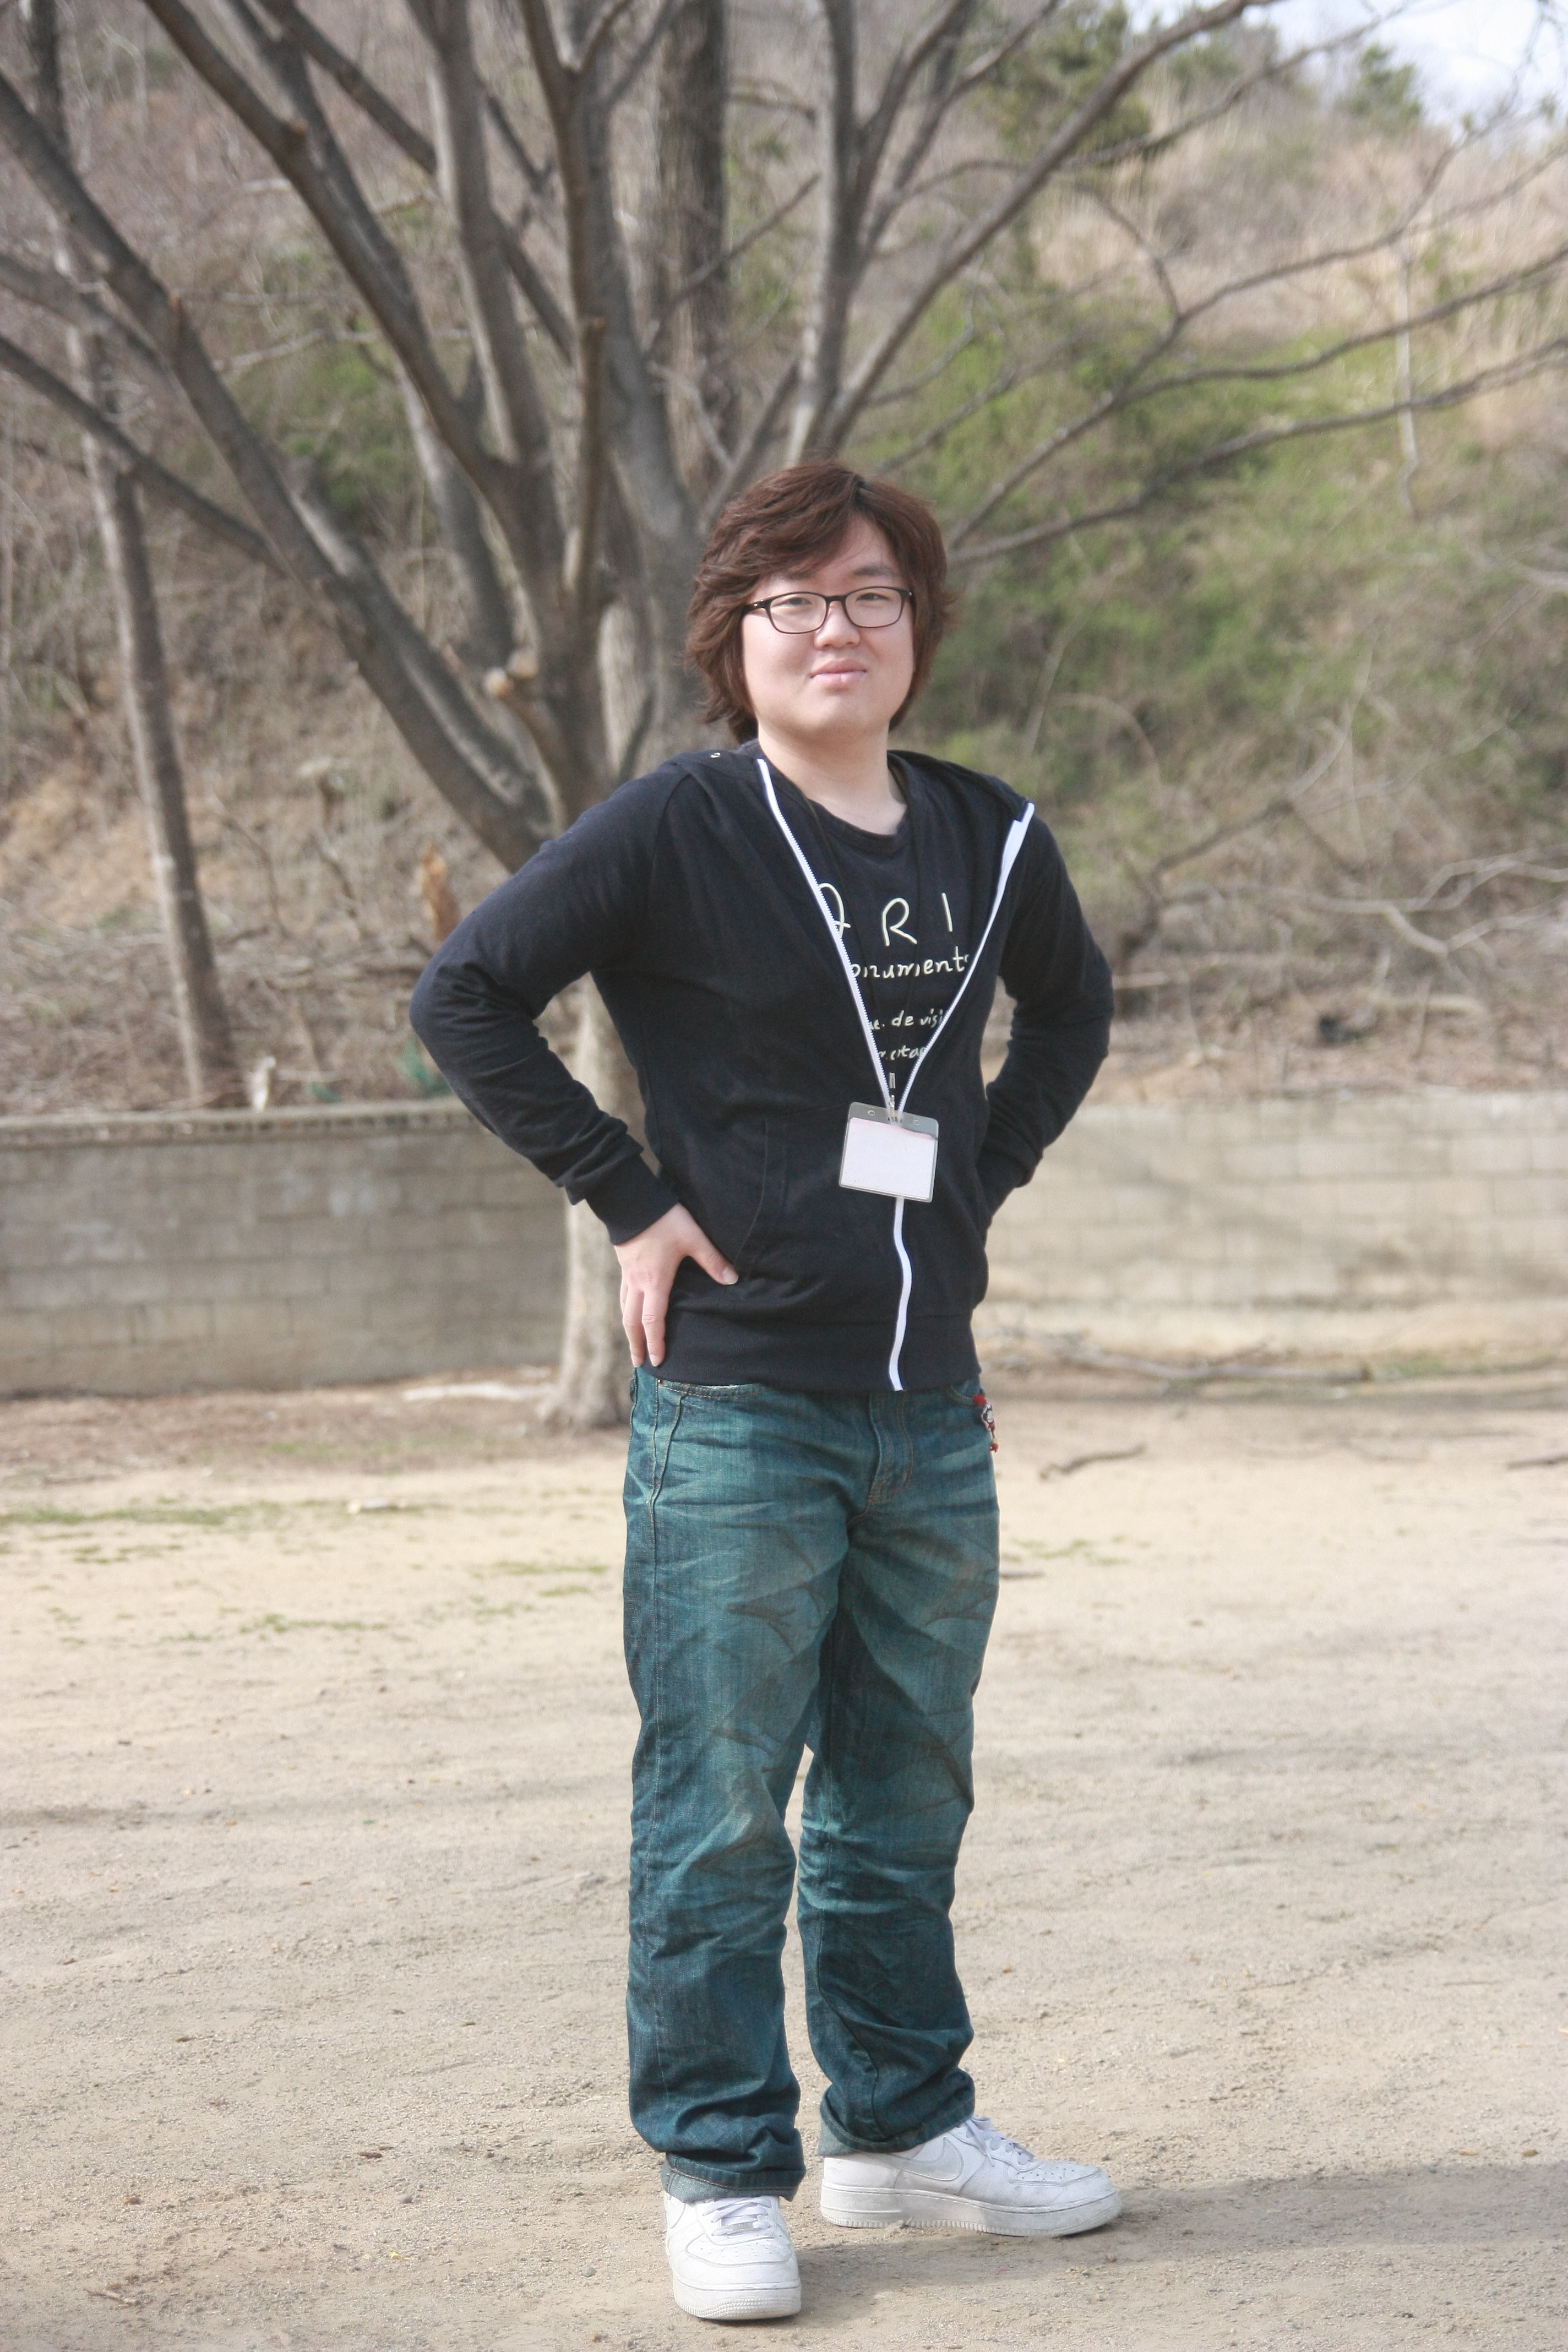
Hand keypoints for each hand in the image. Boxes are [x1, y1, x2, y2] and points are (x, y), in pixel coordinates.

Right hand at [615, 1204, 736, 1367]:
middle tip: (639, 1363)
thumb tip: (733, 1280)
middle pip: (633, 1321)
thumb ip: (712, 1260)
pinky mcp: (624, 1265)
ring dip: (629, 1330)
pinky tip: (630, 1312)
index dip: (655, 1342)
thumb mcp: (693, 1238)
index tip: (657, 1360)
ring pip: (625, 1309)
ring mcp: (628, 1274)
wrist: (632, 1201)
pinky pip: (623, 1295)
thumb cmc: (664, 1220)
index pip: (653, 1321)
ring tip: (632, 1344)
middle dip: (636, 1344)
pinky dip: (626, 1310)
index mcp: (655, 1281)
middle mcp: (638, 1283)